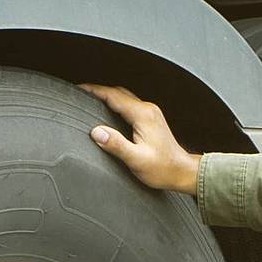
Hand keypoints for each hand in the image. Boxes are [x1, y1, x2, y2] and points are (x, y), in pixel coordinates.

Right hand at [79, 83, 202, 195]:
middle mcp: (148, 109)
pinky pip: (130, 104)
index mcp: (142, 115)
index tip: (79, 89)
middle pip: (118, 92)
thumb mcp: (137, 160)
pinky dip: (116, 103)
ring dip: (107, 96)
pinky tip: (109, 110)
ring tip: (91, 99)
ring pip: (124, 97)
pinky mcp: (151, 119)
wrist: (182, 172)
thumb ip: (116, 145)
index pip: (113, 96)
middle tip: (81, 93)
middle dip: (98, 91)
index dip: (94, 91)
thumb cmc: (163, 169)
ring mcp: (151, 113)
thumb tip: (97, 132)